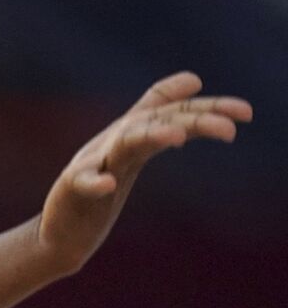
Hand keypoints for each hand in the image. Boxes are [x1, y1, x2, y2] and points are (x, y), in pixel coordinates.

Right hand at [35, 71, 252, 275]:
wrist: (61, 230)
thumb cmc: (97, 184)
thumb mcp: (132, 146)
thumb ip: (157, 111)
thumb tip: (194, 78)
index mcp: (132, 135)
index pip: (173, 113)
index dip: (207, 109)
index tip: (246, 113)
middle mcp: (114, 143)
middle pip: (156, 123)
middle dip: (191, 122)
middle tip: (229, 130)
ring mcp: (92, 164)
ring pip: (124, 144)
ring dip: (148, 137)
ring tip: (176, 137)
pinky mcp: (71, 188)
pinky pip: (83, 181)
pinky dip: (94, 180)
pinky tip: (107, 184)